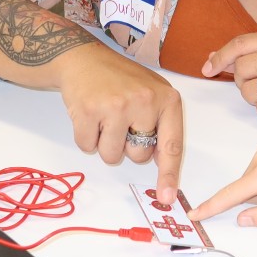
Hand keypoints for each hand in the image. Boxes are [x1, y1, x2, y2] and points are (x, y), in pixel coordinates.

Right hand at [53, 42, 183, 202]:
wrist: (84, 58)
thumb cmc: (120, 80)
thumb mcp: (152, 94)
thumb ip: (162, 125)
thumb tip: (163, 164)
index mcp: (167, 99)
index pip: (172, 146)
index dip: (169, 175)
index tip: (167, 198)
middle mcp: (145, 101)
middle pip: (138, 156)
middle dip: (127, 146)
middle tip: (121, 119)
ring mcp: (116, 105)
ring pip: (111, 156)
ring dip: (105, 143)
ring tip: (104, 116)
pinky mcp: (88, 111)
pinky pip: (87, 147)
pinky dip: (86, 137)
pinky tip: (90, 115)